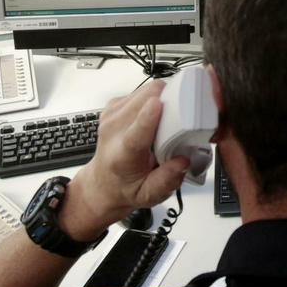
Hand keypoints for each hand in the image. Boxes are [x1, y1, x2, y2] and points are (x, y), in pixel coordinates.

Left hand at [58, 80, 189, 241]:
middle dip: (170, 101)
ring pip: (146, 90)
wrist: (102, 183)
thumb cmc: (125, 187)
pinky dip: (154, 98)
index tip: (159, 105)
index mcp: (122, 156)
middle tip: (183, 116)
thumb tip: (183, 162)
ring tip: (169, 118)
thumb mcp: (148, 196)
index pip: (134, 134)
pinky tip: (156, 115)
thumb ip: (166, 181)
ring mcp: (112, 114)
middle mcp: (113, 131)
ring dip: (163, 98)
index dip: (148, 118)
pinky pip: (142, 91)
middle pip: (144, 101)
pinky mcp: (114, 105)